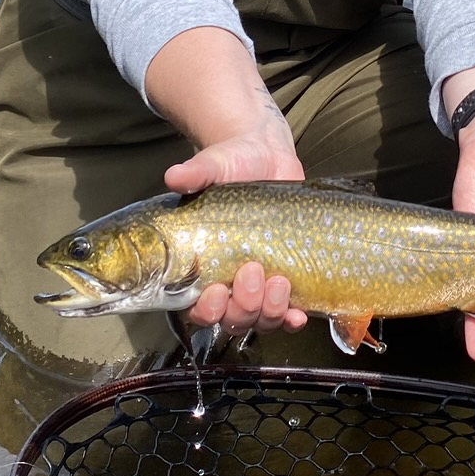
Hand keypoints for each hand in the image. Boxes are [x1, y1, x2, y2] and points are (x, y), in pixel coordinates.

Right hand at [165, 123, 307, 334]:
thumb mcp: (212, 166)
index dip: (205, 310)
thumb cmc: (231, 164)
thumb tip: (175, 176)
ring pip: (261, 320)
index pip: (195, 307)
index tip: (216, 291)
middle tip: (253, 271)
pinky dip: (292, 320)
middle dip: (243, 305)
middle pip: (232, 318)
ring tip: (280, 282)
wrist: (266, 155)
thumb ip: (194, 174)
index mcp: (200, 265)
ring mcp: (258, 285)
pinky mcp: (286, 281)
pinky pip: (288, 315)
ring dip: (270, 311)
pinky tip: (299, 315)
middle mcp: (227, 282)